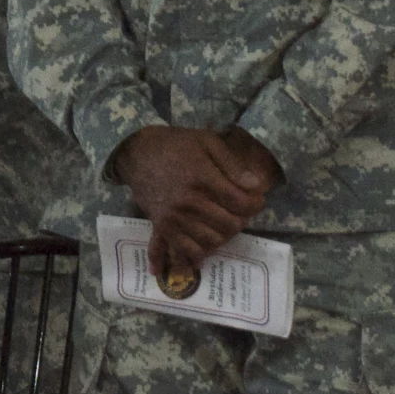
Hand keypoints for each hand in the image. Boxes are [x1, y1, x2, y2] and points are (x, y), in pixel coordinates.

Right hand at [111, 126, 272, 281]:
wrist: (137, 155)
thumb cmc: (176, 145)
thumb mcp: (208, 142)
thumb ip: (233, 164)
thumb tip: (257, 186)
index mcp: (202, 178)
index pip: (241, 203)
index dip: (256, 203)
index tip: (256, 199)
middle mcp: (188, 202)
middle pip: (230, 225)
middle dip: (242, 219)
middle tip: (240, 210)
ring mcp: (174, 217)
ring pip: (212, 241)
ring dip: (224, 235)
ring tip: (225, 222)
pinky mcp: (162, 227)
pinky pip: (187, 250)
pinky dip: (201, 251)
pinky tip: (207, 242)